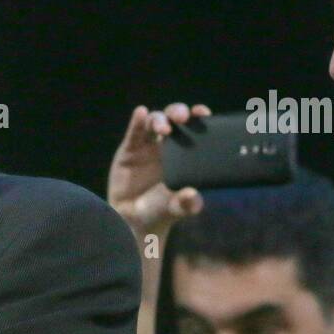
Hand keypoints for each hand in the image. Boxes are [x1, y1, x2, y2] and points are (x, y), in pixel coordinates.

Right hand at [107, 102, 209, 243]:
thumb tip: (193, 196)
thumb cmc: (160, 211)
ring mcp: (147, 146)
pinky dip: (137, 121)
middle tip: (182, 118)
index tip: (204, 113)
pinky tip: (141, 113)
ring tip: (163, 129)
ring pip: (154, 122)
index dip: (199, 117)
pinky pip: (134, 132)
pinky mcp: (129, 150)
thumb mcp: (175, 209)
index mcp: (185, 154)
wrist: (133, 220)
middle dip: (178, 112)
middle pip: (173, 119)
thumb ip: (185, 204)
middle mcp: (167, 145)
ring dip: (159, 119)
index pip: (194, 129)